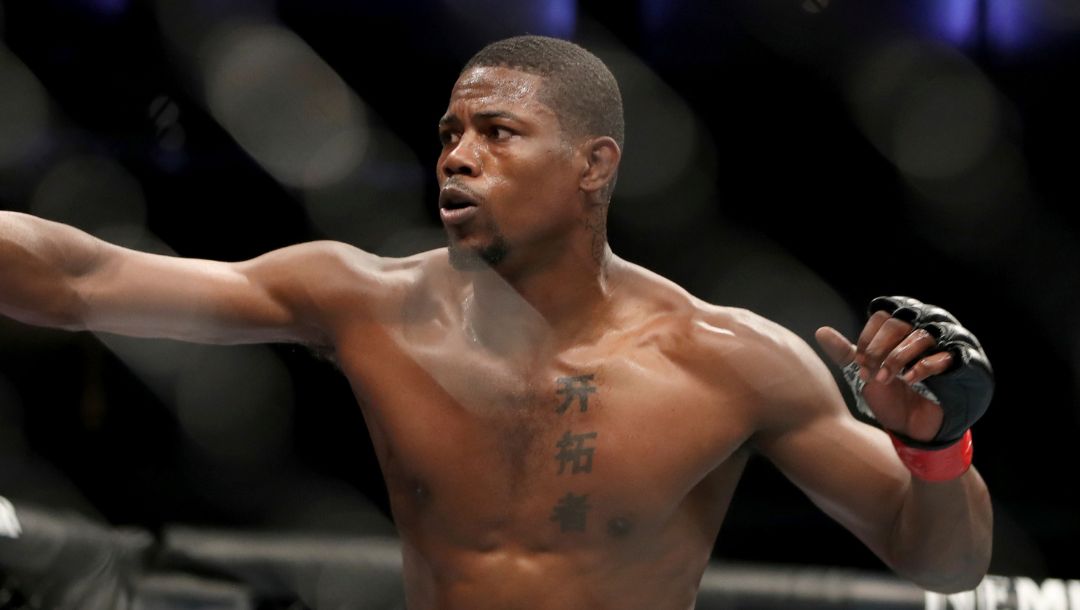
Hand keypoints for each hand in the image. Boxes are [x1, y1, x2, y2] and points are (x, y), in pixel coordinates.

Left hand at [815, 315, 946, 441]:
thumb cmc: (891, 396)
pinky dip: (922, 367)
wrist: (913, 426)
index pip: (882, 316)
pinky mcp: (957, 364)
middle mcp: (920, 332)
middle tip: (872, 372)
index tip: (861, 363)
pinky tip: (910, 380)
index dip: (867, 338)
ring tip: (887, 379)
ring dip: (897, 358)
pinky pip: (942, 355)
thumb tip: (821, 331)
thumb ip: (846, 353)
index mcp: (898, 332)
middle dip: (879, 349)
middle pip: (898, 323)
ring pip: (920, 335)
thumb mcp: (864, 374)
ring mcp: (941, 346)